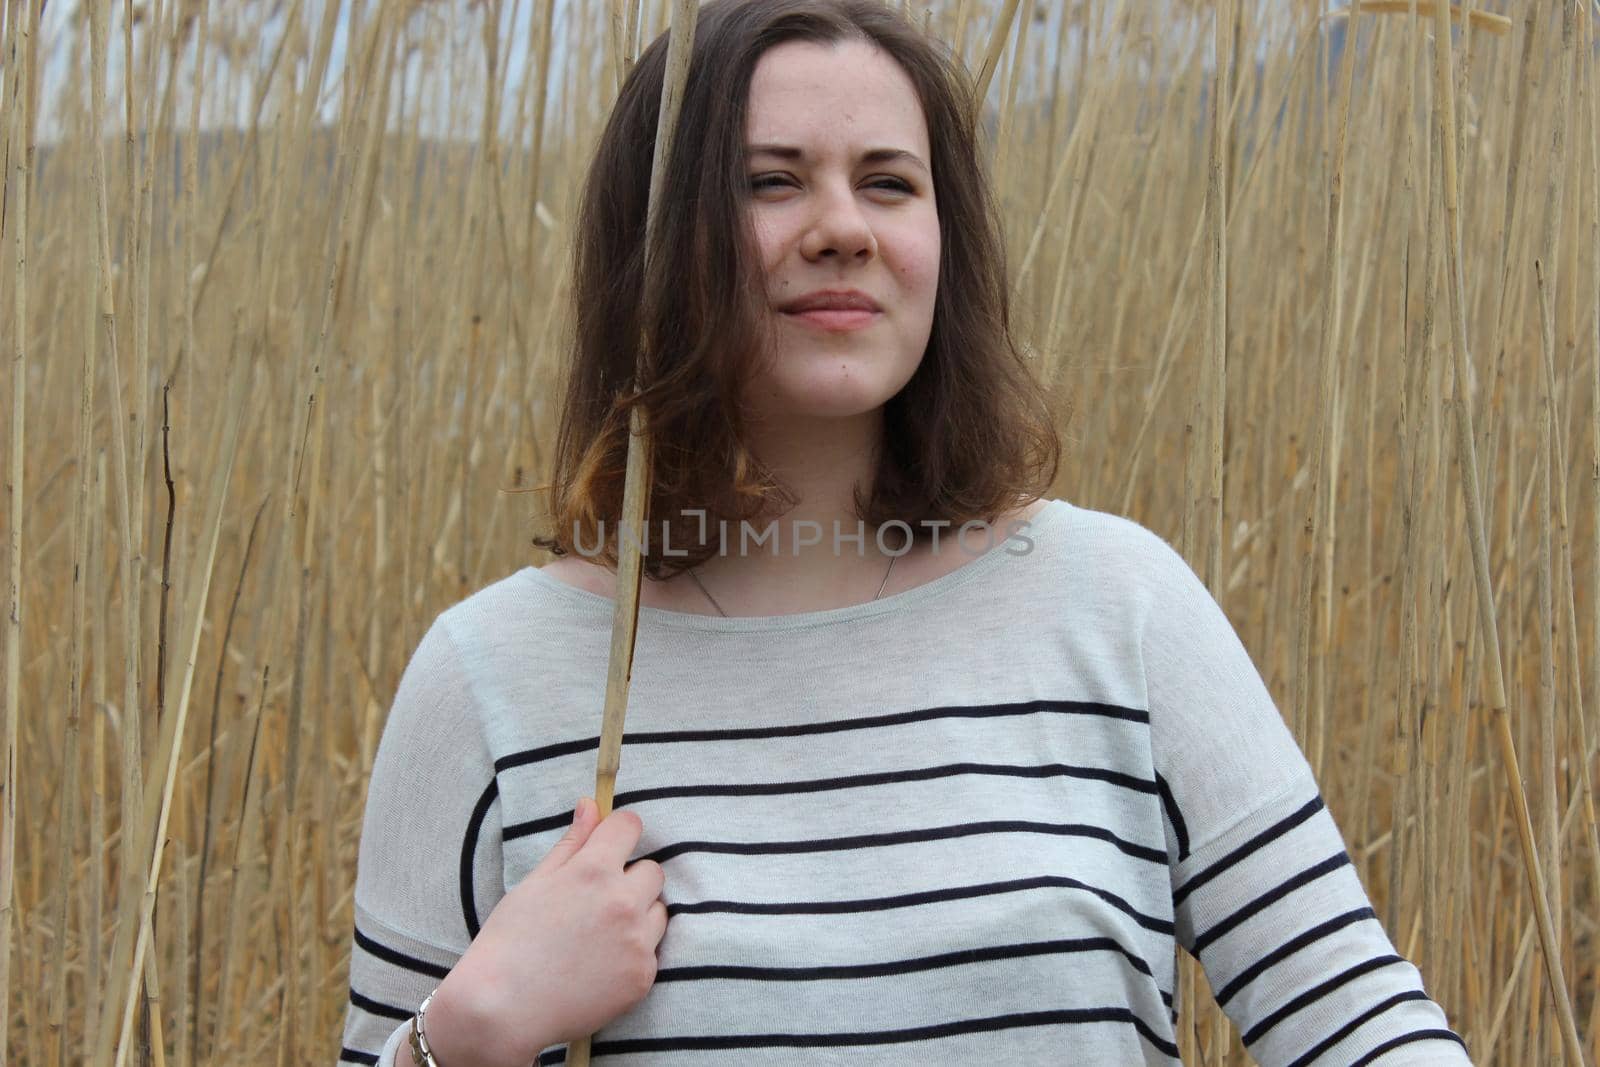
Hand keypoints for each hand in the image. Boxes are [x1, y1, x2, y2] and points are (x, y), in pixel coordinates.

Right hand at [426, 798, 668, 1066]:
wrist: (502, 1009)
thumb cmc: (510, 941)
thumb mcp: (535, 882)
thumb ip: (571, 843)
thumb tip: (591, 805)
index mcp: (593, 871)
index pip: (631, 826)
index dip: (618, 833)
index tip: (609, 846)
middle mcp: (622, 902)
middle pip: (652, 870)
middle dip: (629, 879)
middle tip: (596, 901)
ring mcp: (637, 941)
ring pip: (657, 910)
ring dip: (638, 915)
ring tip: (598, 935)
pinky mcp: (643, 976)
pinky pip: (651, 950)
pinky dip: (633, 953)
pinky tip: (600, 964)